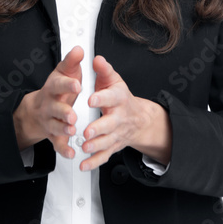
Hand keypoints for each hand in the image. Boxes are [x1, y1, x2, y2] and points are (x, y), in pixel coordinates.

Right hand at [14, 46, 83, 157]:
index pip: (58, 84)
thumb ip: (71, 62)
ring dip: (63, 128)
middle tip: (72, 114)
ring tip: (72, 129)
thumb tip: (79, 49)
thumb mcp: (63, 72)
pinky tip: (72, 152)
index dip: (67, 85)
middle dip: (63, 111)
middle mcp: (50, 105)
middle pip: (55, 108)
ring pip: (55, 126)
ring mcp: (50, 121)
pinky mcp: (53, 134)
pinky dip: (64, 149)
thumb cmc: (56, 89)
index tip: (78, 84)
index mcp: (53, 88)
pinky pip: (57, 143)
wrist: (37, 109)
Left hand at [80, 55, 166, 171]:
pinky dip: (94, 162)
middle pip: (110, 124)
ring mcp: (116, 133)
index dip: (101, 98)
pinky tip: (84, 165)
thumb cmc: (120, 98)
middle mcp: (119, 117)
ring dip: (96, 146)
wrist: (139, 119)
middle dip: (99, 128)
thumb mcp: (114, 80)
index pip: (111, 97)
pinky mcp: (113, 146)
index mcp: (118, 98)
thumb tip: (96, 59)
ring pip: (107, 141)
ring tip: (85, 147)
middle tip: (87, 131)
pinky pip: (104, 155)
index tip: (90, 99)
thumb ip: (104, 70)